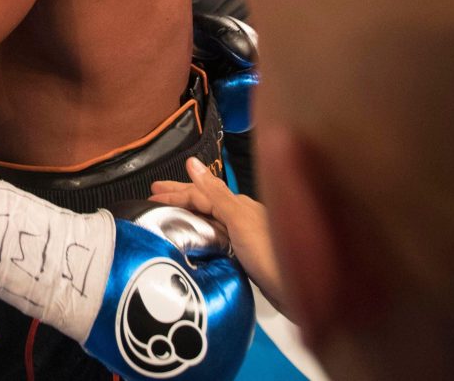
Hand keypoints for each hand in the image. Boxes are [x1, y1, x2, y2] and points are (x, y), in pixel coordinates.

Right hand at [151, 156, 287, 314]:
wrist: (302, 292)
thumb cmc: (270, 253)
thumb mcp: (238, 219)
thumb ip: (214, 192)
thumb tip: (191, 161)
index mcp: (239, 204)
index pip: (200, 193)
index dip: (175, 192)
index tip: (150, 193)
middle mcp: (242, 216)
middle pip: (205, 203)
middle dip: (180, 197)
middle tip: (153, 195)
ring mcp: (245, 236)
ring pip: (210, 220)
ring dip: (189, 215)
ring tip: (168, 215)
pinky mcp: (247, 257)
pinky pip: (216, 238)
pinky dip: (201, 234)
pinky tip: (196, 240)